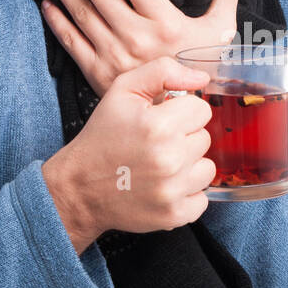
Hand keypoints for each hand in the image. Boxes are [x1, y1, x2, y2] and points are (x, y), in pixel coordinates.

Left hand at [40, 0, 242, 97]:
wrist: (180, 115)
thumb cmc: (203, 68)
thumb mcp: (221, 29)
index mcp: (166, 24)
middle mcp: (138, 39)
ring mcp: (116, 56)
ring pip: (82, 14)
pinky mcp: (99, 73)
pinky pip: (72, 42)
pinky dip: (57, 21)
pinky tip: (48, 4)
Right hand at [41, 57, 215, 249]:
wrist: (80, 187)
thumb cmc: (102, 136)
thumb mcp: (123, 91)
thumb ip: (163, 72)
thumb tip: (201, 79)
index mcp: (160, 125)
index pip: (202, 110)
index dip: (181, 112)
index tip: (162, 120)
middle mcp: (170, 158)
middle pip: (204, 138)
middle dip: (183, 138)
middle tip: (155, 144)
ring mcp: (173, 190)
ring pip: (207, 168)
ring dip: (189, 166)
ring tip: (161, 165)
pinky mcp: (174, 214)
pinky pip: (202, 199)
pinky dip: (187, 194)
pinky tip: (164, 186)